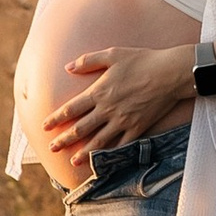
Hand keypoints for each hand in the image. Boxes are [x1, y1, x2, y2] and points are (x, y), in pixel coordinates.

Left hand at [43, 43, 195, 156]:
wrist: (170, 73)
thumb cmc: (142, 60)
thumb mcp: (112, 54)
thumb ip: (88, 61)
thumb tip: (68, 67)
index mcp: (99, 92)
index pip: (71, 109)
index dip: (56, 118)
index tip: (45, 126)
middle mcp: (108, 109)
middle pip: (81, 129)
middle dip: (64, 139)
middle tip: (52, 148)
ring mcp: (123, 121)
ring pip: (99, 141)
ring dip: (84, 152)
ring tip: (72, 161)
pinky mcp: (138, 127)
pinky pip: (122, 145)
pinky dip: (111, 154)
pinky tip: (104, 161)